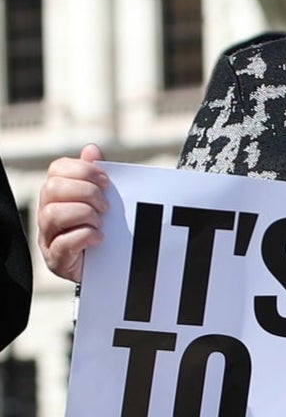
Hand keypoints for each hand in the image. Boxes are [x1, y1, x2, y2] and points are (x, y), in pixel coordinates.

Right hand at [37, 145, 107, 283]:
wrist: (107, 268)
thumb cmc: (102, 229)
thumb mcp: (102, 201)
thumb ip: (96, 176)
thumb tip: (92, 149)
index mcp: (57, 193)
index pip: (57, 169)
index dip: (83, 170)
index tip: (107, 181)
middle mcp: (46, 212)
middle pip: (52, 189)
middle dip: (86, 193)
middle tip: (106, 206)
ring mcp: (48, 236)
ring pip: (53, 214)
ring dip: (84, 215)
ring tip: (101, 223)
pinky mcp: (56, 259)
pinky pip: (62, 243)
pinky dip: (84, 237)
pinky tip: (99, 238)